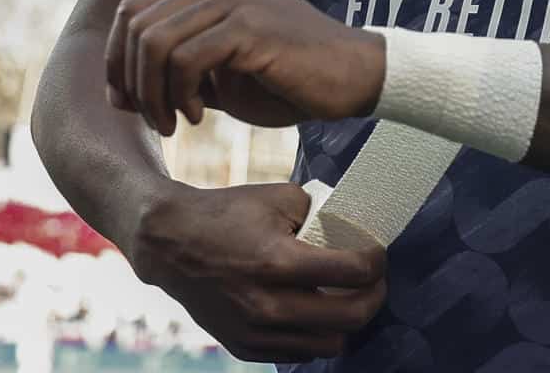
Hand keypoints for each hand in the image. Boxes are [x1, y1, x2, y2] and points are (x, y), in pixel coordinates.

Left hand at [106, 0, 384, 135]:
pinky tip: (200, 118)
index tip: (125, 103)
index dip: (117, 59)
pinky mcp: (249, 26)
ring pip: (154, 42)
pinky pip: (185, 60)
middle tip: (153, 120)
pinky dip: (180, 96)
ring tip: (174, 123)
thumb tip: (122, 90)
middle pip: (136, 24)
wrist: (355, 77)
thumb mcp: (222, 72)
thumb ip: (178, 69)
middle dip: (130, 80)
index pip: (133, 10)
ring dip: (153, 93)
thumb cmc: (290, 79)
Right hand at [130, 180, 386, 362]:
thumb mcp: (278, 196)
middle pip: (351, 317)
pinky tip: (317, 310)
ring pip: (330, 344)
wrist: (171, 244)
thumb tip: (353, 229)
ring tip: (348, 297)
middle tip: (374, 280)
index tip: (377, 253)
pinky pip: (300, 353)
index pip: (353, 272)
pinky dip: (316, 334)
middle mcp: (267, 305)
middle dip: (374, 296)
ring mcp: (255, 332)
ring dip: (347, 321)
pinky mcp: (245, 347)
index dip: (377, 261)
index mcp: (277, 262)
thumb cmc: (227, 214)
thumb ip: (321, 212)